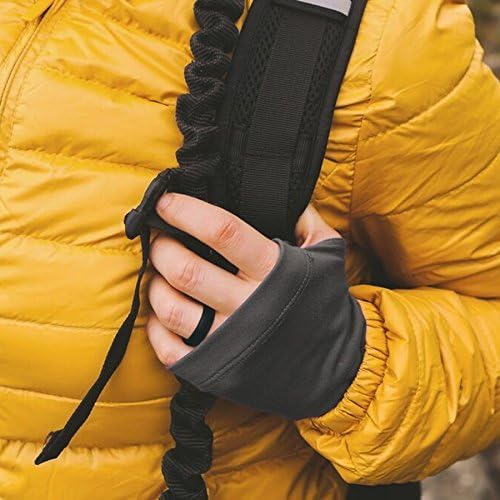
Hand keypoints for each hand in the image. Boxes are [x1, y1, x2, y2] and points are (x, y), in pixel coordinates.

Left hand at [147, 193, 338, 367]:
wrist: (334, 365)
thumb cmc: (323, 303)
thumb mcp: (326, 254)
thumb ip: (305, 219)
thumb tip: (279, 191)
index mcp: (274, 271)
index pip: (222, 231)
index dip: (187, 211)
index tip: (165, 201)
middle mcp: (248, 305)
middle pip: (187, 269)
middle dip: (163, 248)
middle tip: (159, 238)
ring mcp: (229, 340)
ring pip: (173, 309)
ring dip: (156, 285)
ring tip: (158, 273)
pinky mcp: (217, 368)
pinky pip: (172, 350)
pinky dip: (157, 330)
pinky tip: (161, 314)